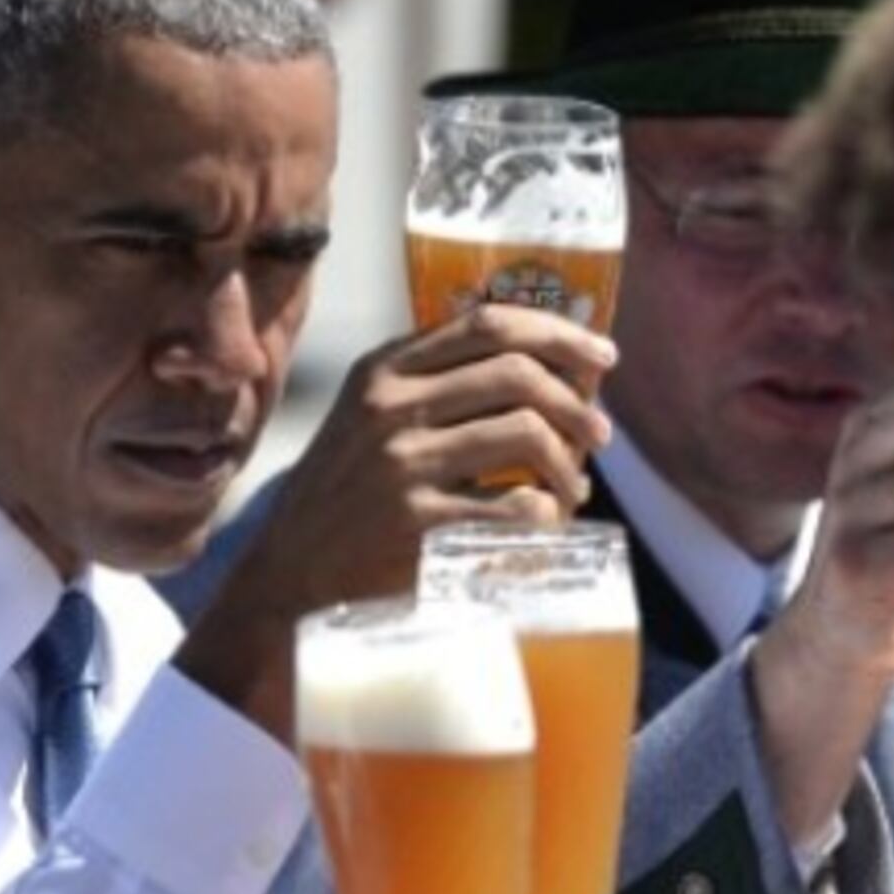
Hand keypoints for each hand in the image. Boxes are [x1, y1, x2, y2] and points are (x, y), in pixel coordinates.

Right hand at [178, 306, 613, 736]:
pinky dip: (547, 514)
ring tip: (574, 489)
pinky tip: (546, 525)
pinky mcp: (415, 524)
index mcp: (385, 370)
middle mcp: (390, 407)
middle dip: (577, 403)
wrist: (291, 571)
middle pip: (517, 373)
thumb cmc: (346, 493)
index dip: (559, 333)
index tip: (602, 356)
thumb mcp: (371, 418)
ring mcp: (401, 465)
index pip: (488, 322)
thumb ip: (434, 384)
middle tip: (600, 434)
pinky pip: (514, 506)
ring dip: (568, 463)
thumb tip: (546, 369)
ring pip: (524, 432)